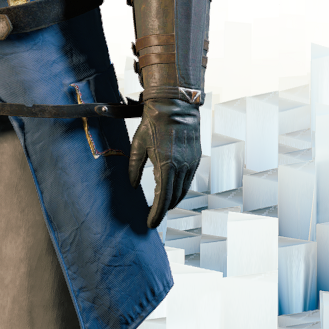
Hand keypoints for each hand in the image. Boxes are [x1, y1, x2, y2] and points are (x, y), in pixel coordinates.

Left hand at [128, 98, 201, 229]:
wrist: (175, 105)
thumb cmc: (154, 123)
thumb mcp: (138, 145)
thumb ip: (134, 167)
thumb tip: (133, 185)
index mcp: (166, 165)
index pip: (162, 198)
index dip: (156, 214)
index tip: (150, 223)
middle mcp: (182, 167)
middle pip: (174, 198)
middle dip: (163, 210)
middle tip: (154, 217)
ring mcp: (191, 163)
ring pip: (183, 190)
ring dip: (173, 200)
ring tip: (162, 206)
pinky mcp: (196, 158)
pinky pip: (188, 180)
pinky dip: (180, 188)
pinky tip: (172, 189)